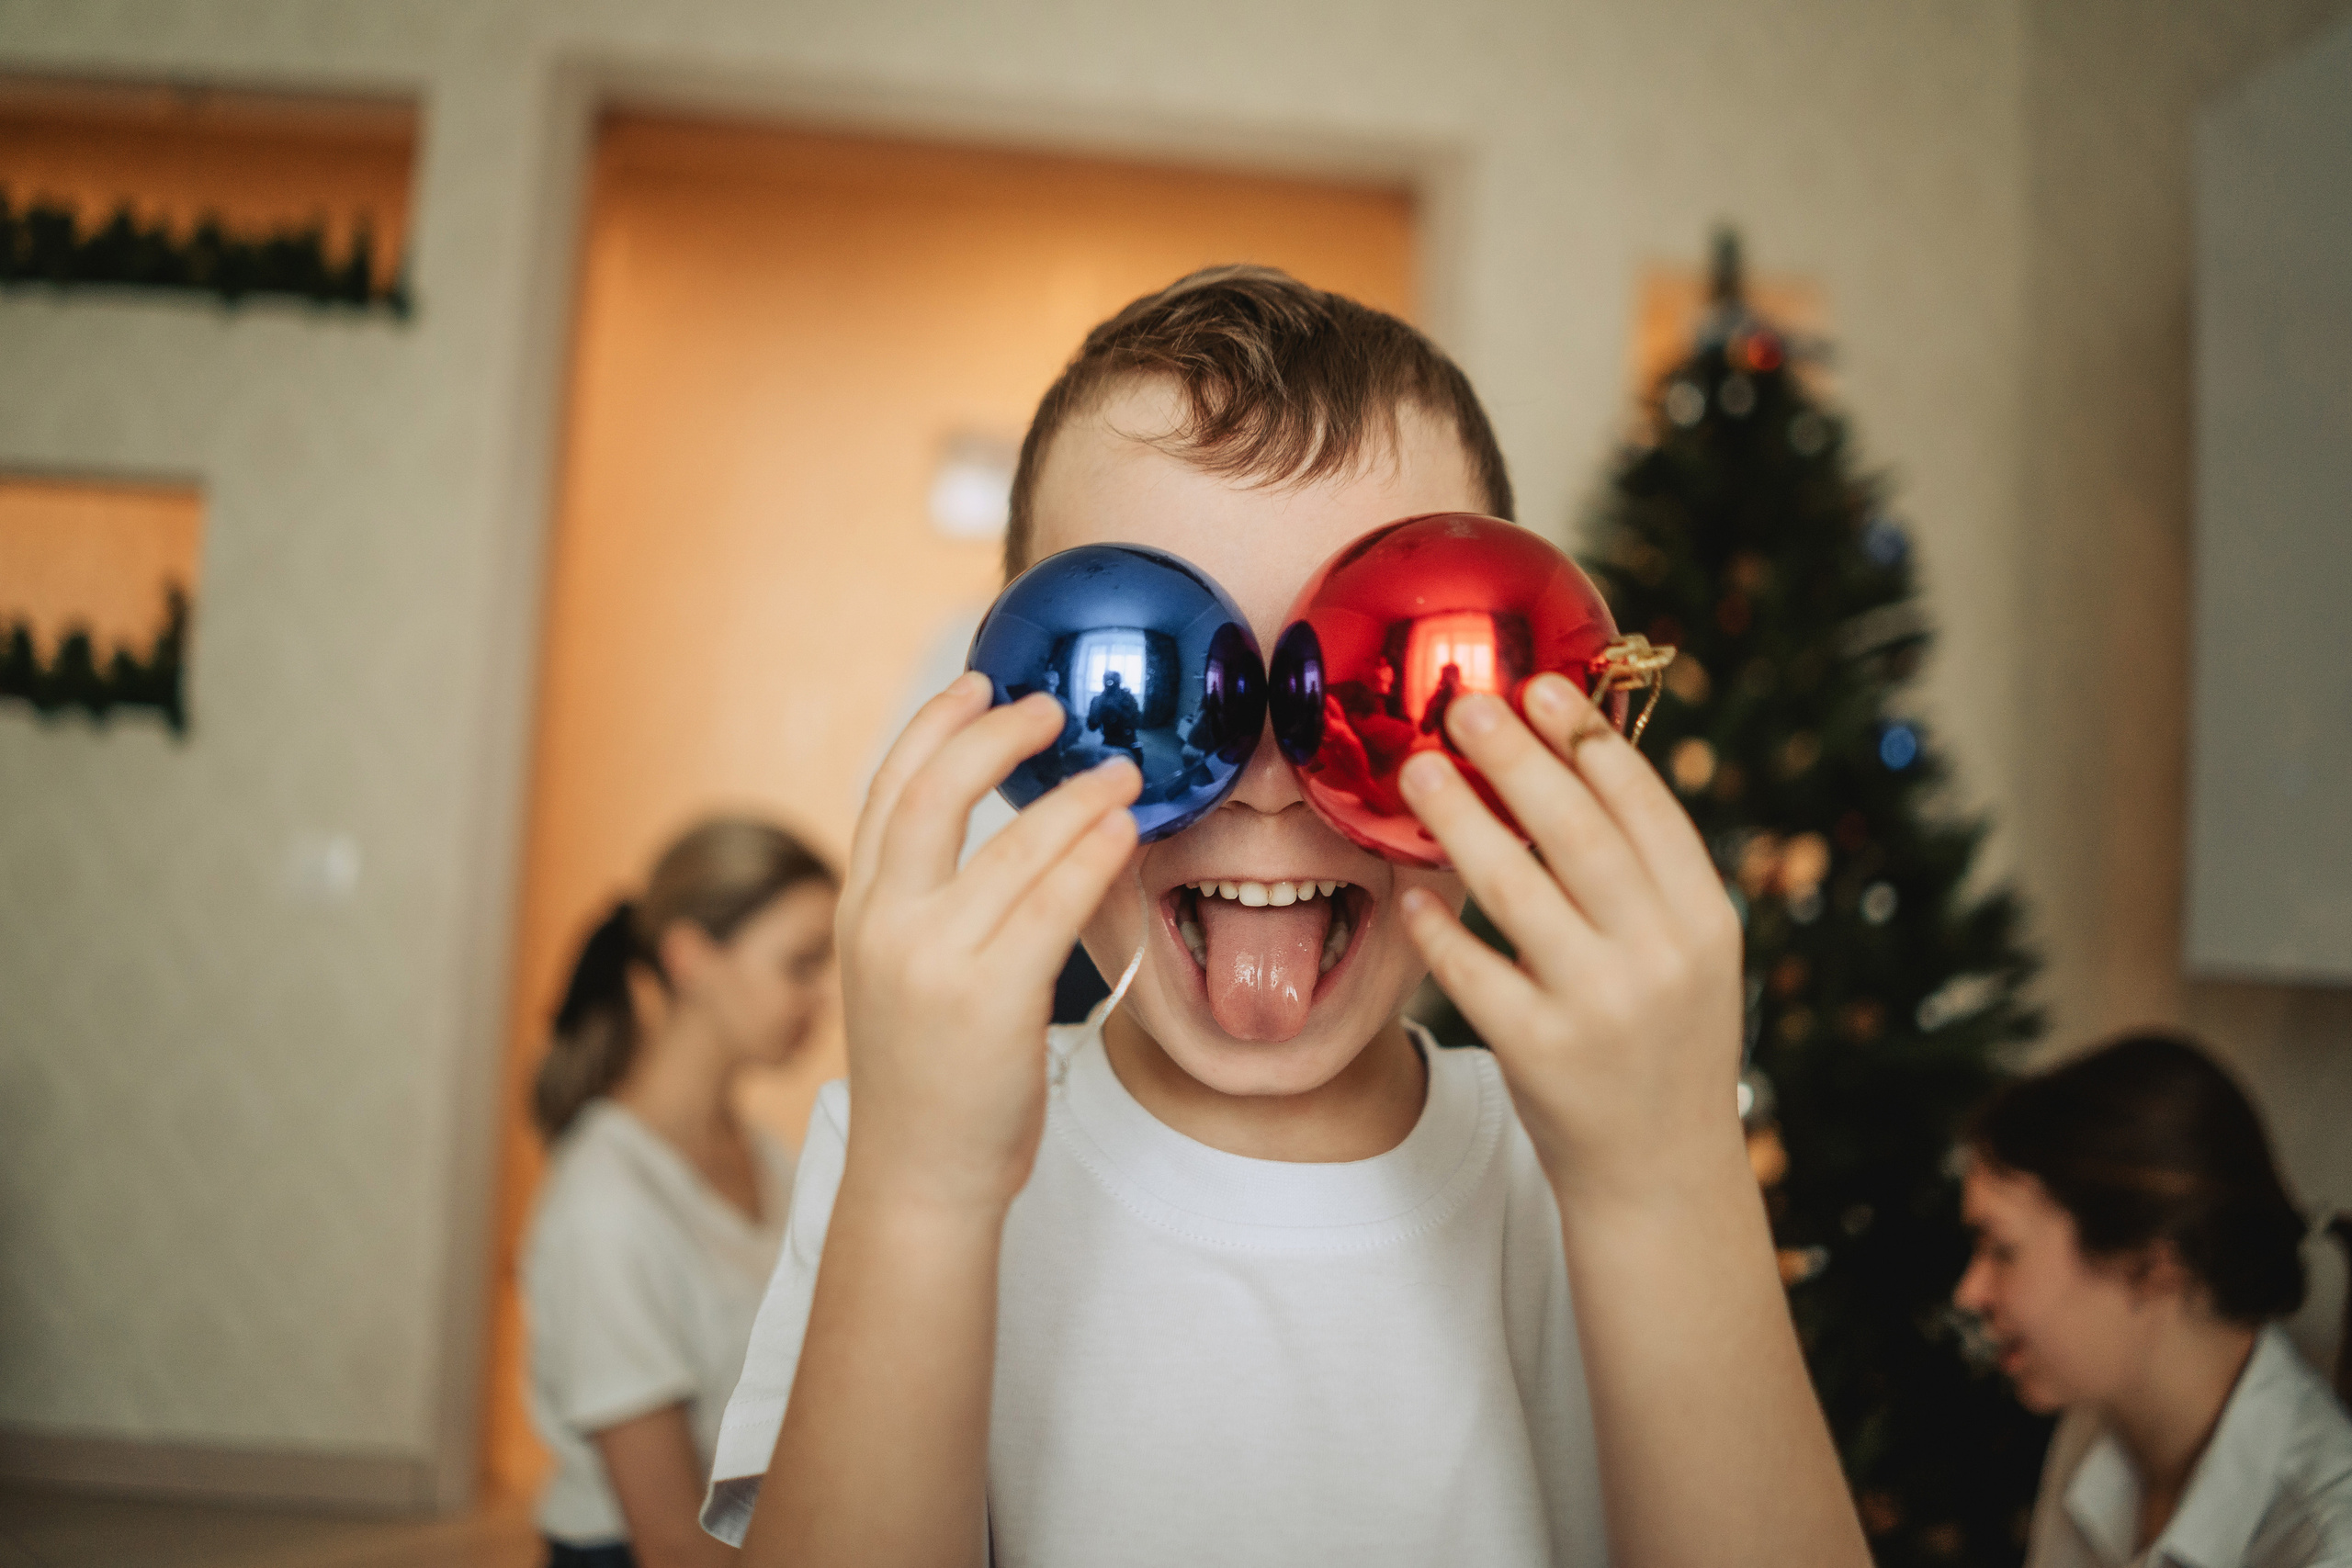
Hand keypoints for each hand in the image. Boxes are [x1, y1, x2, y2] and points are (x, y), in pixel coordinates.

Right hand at [838, 673, 1140, 1214]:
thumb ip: (931, 905)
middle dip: (997, 735)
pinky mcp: (989, 1000)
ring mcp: (932, 961)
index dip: (934, 724)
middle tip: (1054, 706)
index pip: (887, 790)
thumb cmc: (931, 1079)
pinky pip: (1053, 904)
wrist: (920, 1179)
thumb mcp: (903, 975)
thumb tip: (1014, 833)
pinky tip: (1124, 831)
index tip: (978, 682)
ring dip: (1075, 797)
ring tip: (1121, 773)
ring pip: (1011, 847)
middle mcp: (883, 926)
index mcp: (858, 911)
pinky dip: (1092, 856)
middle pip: (934, 793)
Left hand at [1397, 675, 1745, 1207]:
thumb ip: (1645, 874)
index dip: (1590, 740)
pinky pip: (1473, 971)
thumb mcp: (1688, 955)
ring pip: (1517, 889)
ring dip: (1461, 821)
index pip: (1645, 807)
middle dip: (1517, 758)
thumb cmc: (1661, 1044)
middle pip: (1577, 831)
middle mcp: (1660, 955)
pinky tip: (1412, 893)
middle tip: (1465, 706)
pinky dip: (1440, 928)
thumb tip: (1577, 758)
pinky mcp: (1540, 1051)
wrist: (1661, 1174)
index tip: (1543, 687)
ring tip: (1421, 772)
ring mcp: (1600, 1004)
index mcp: (1704, 918)